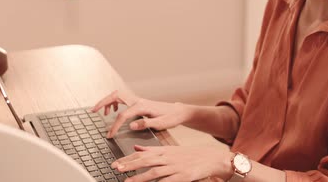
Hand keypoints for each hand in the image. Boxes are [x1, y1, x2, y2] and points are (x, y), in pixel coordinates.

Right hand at [92, 90, 189, 137]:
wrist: (178, 111)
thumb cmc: (171, 117)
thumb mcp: (161, 123)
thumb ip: (145, 124)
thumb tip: (130, 124)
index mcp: (142, 106)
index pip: (123, 115)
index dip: (114, 126)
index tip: (109, 135)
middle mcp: (138, 100)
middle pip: (116, 95)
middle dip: (103, 101)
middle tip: (93, 110)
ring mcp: (138, 100)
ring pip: (118, 95)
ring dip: (108, 101)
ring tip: (102, 112)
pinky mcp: (139, 102)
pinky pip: (123, 99)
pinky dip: (115, 103)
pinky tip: (114, 111)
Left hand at [111, 145, 232, 181]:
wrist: (211, 158)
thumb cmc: (190, 155)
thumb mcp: (170, 150)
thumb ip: (151, 150)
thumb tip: (135, 148)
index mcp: (164, 150)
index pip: (142, 154)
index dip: (127, 159)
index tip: (115, 163)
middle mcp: (168, 158)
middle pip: (145, 161)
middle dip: (129, 165)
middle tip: (116, 168)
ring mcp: (175, 167)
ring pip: (154, 172)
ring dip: (139, 177)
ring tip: (126, 181)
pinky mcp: (183, 176)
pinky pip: (167, 181)